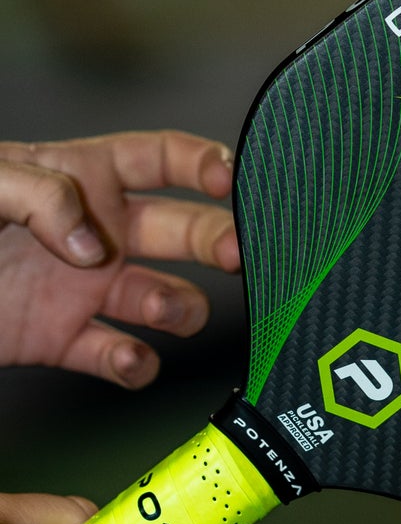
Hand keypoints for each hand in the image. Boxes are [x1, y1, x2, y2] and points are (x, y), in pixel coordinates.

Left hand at [0, 131, 238, 386]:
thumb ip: (41, 193)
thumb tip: (92, 244)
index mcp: (82, 175)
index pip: (162, 159)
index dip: (205, 163)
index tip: (234, 181)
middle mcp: (94, 232)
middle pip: (182, 231)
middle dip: (218, 242)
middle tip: (236, 257)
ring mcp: (81, 290)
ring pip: (164, 298)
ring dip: (179, 307)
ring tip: (162, 311)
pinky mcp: (61, 340)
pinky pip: (119, 355)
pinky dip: (134, 363)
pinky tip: (125, 358)